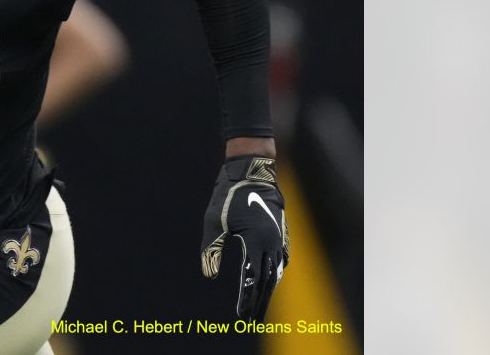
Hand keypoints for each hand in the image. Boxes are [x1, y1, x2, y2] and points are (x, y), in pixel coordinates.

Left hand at [200, 155, 289, 320]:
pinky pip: (281, 259)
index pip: (252, 278)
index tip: (241, 313)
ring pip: (276, 270)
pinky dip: (275, 273)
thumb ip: (211, 249)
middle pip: (268, 280)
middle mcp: (271, 242)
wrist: (251, 171)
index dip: (246, 298)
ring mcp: (279, 237)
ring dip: (268, 289)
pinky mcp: (281, 232)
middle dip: (259, 300)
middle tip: (251, 317)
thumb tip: (208, 274)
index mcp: (255, 241)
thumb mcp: (213, 221)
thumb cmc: (228, 195)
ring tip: (259, 304)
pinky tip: (269, 280)